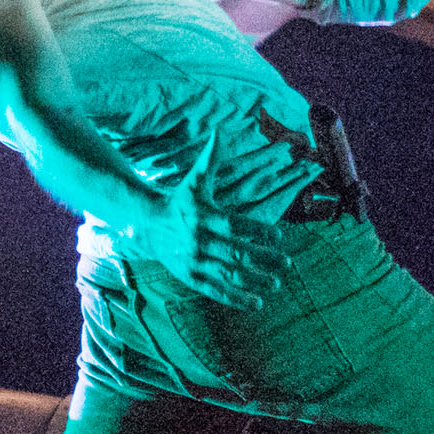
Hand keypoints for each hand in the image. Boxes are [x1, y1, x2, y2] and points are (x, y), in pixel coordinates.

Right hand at [124, 146, 294, 306]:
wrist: (146, 224)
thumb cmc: (179, 200)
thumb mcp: (194, 180)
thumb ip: (210, 159)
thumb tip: (219, 130)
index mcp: (206, 217)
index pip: (235, 225)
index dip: (258, 231)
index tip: (279, 237)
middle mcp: (201, 242)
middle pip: (236, 253)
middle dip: (263, 260)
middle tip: (287, 265)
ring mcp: (195, 262)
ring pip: (228, 275)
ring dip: (253, 282)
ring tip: (276, 285)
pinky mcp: (191, 277)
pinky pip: (215, 290)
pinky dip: (235, 298)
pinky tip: (256, 303)